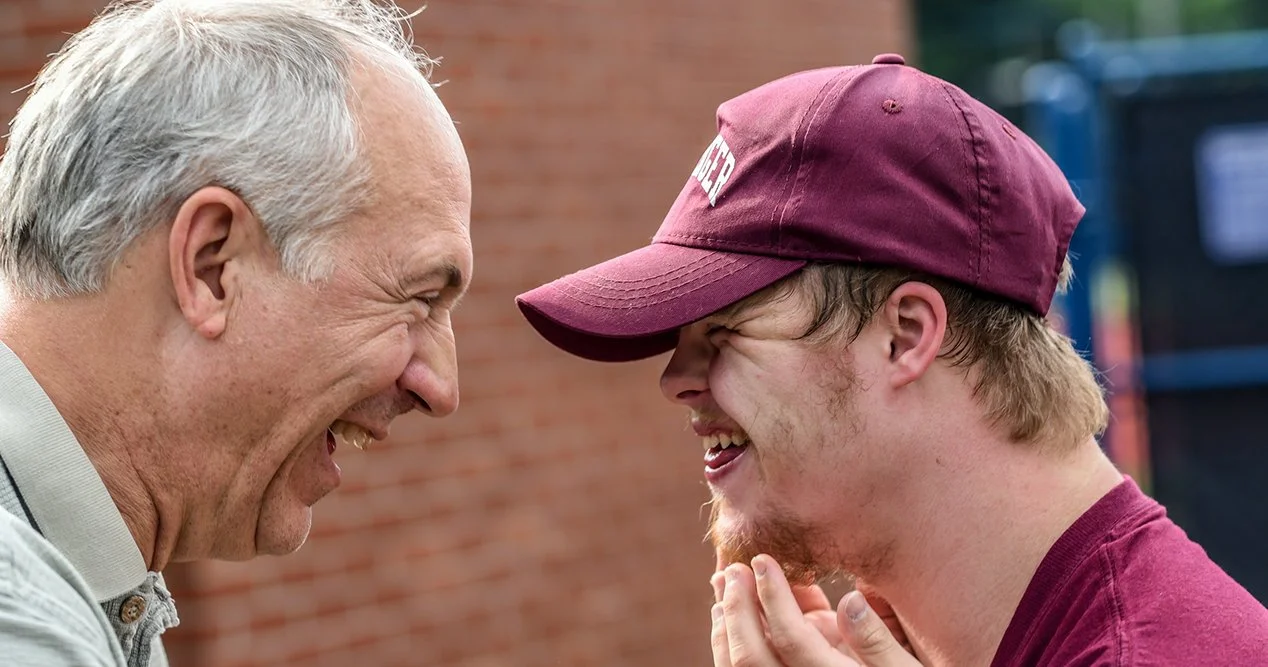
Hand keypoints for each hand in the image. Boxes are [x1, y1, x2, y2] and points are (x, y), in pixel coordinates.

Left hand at [709, 555, 921, 665]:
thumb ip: (880, 641)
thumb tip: (850, 599)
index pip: (792, 638)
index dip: (774, 597)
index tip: (763, 559)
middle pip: (751, 655)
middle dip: (738, 608)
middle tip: (733, 568)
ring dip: (726, 624)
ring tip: (721, 585)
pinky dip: (726, 642)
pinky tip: (723, 614)